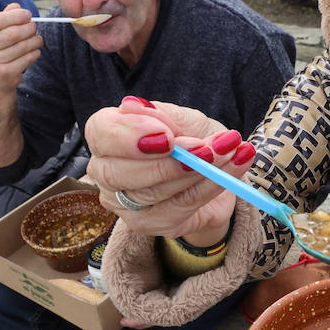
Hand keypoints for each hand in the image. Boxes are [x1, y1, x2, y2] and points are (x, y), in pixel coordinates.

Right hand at [0, 3, 41, 96]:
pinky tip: (34, 51)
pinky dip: (34, 52)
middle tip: (34, 27)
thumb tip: (16, 7)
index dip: (15, 16)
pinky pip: (26, 58)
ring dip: (34, 40)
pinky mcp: (5, 73)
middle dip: (28, 28)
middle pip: (12, 34)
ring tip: (37, 39)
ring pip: (22, 46)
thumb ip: (4, 18)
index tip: (27, 14)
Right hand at [84, 96, 253, 241]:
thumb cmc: (193, 139)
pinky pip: (177, 208)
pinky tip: (230, 171)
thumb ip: (164, 116)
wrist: (216, 173)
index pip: (99, 132)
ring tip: (229, 152)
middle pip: (116, 172)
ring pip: (151, 192)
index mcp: (108, 136)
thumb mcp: (186, 120)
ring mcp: (124, 203)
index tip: (167, 135)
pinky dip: (208, 187)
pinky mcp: (149, 224)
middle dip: (165, 162)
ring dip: (196, 171)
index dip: (130, 134)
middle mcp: (106, 172)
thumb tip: (133, 106)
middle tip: (205, 148)